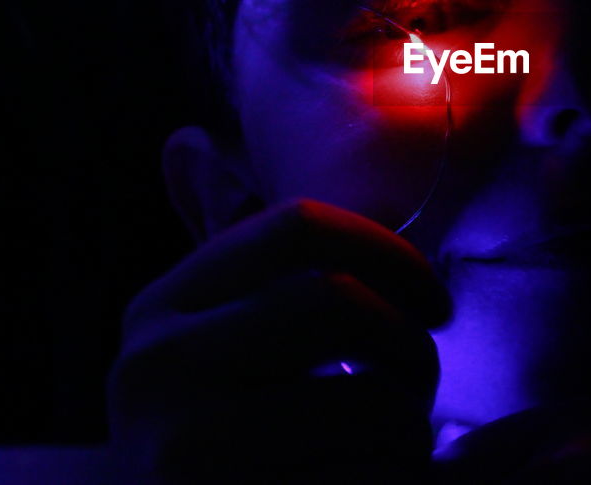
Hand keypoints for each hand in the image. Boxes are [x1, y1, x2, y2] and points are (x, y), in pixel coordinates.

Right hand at [107, 199, 450, 483]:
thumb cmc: (221, 436)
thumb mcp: (211, 338)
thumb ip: (222, 248)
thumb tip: (187, 139)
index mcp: (160, 308)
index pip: (298, 224)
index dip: (391, 253)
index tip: (434, 302)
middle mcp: (155, 370)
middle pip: (336, 302)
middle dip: (408, 343)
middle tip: (420, 382)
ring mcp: (185, 451)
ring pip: (372, 401)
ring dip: (412, 427)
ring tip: (392, 443)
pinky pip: (372, 477)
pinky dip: (396, 479)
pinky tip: (366, 481)